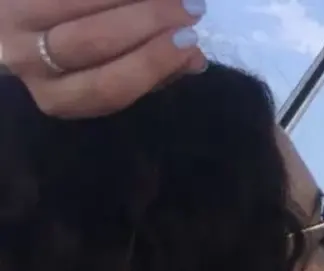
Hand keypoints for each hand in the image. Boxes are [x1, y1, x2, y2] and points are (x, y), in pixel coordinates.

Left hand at [0, 0, 205, 118]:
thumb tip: (194, 60)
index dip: (153, 63)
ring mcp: (14, 20)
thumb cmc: (67, 61)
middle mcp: (27, 62)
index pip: (109, 86)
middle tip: (190, 9)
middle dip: (148, 22)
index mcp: (59, 98)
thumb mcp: (104, 76)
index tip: (191, 42)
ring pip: (76, 5)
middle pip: (92, 42)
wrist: (15, 32)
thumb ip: (150, 72)